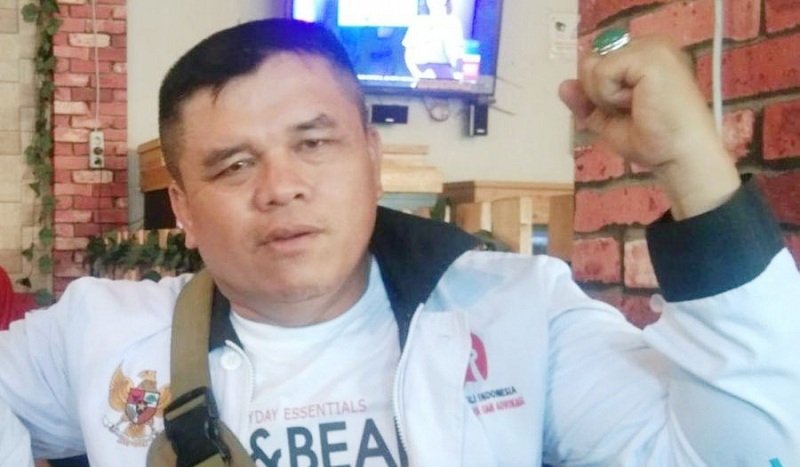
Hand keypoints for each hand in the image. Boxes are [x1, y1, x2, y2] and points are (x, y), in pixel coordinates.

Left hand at [559, 36, 740, 219]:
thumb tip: (563, 86)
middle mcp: (650, 43)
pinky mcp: (650, 56)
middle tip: (633, 111)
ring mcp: (652, 46)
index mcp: (645, 55)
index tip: (626, 110)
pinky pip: (602, 72)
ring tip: (638, 107)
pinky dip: (610, 96)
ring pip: (593, 67)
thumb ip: (586, 101)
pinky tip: (638, 103)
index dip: (597, 92)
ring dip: (606, 97)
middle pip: (591, 62)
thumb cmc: (652, 141)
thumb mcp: (609, 120)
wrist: (677, 157)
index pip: (597, 63)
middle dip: (599, 95)